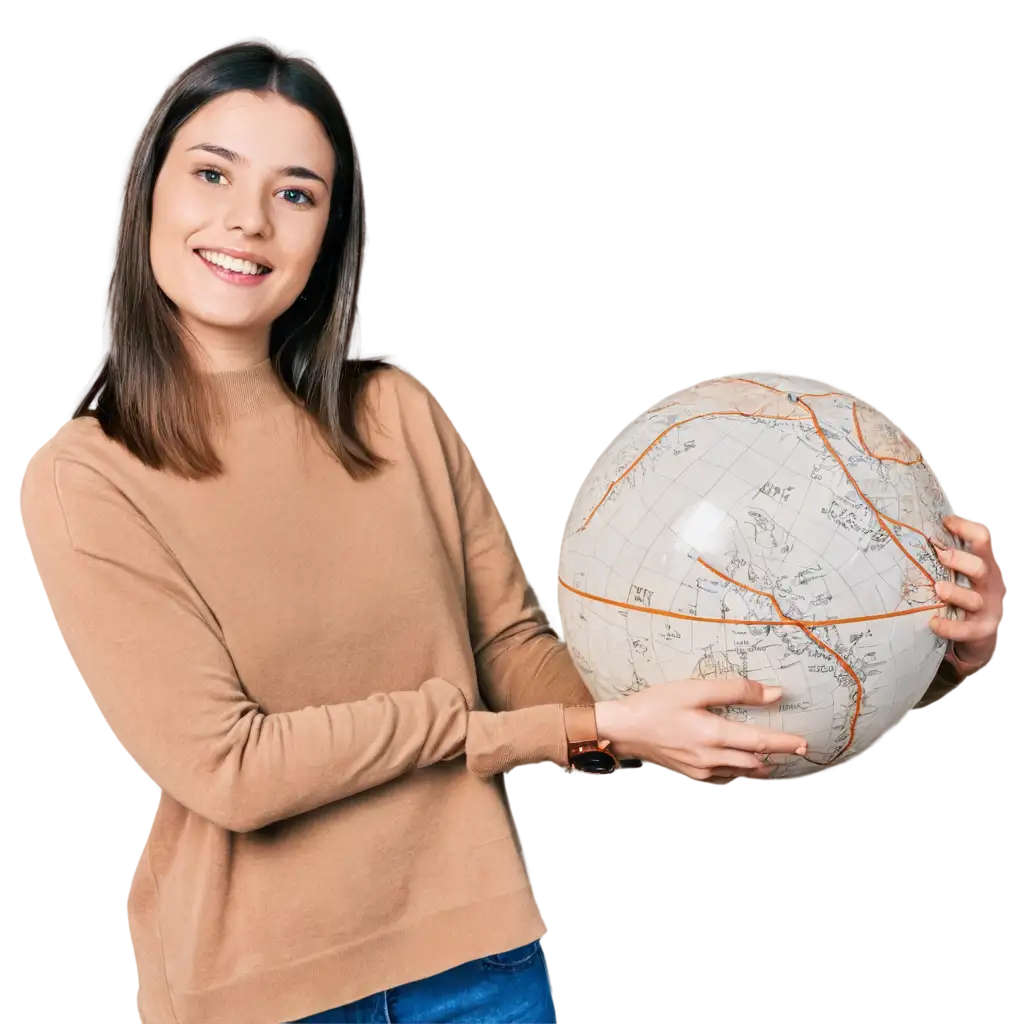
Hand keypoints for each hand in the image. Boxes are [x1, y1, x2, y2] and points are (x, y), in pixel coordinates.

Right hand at [594, 677, 806, 782]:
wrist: (623, 729)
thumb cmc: (656, 704)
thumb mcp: (694, 689)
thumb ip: (735, 690)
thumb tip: (772, 693)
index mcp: (713, 736)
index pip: (760, 742)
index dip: (785, 743)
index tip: (805, 743)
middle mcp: (711, 759)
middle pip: (754, 762)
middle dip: (773, 755)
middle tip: (790, 746)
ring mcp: (701, 771)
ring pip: (741, 773)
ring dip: (757, 764)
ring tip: (768, 755)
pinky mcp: (691, 776)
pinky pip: (723, 778)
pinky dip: (737, 771)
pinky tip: (738, 764)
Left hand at [930, 514, 1000, 671]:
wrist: (978, 633)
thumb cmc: (962, 594)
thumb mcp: (960, 572)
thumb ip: (946, 554)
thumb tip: (918, 527)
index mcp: (984, 565)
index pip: (984, 541)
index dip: (967, 529)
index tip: (945, 522)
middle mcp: (988, 584)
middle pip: (982, 567)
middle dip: (961, 559)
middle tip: (940, 554)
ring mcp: (986, 608)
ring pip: (975, 599)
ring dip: (956, 592)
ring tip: (938, 588)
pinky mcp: (981, 630)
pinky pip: (968, 630)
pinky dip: (950, 627)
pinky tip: (933, 622)